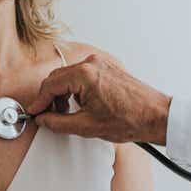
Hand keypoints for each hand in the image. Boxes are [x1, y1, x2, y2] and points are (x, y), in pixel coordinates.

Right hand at [27, 53, 171, 144]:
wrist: (156, 116)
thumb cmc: (129, 120)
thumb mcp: (87, 126)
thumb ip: (58, 122)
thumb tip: (43, 119)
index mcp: (85, 74)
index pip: (50, 85)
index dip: (39, 101)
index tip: (34, 112)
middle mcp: (92, 63)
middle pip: (57, 77)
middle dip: (50, 97)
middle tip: (46, 115)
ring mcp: (100, 63)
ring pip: (69, 75)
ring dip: (62, 93)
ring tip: (65, 113)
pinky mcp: (107, 67)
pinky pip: (82, 74)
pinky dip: (75, 88)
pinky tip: (79, 105)